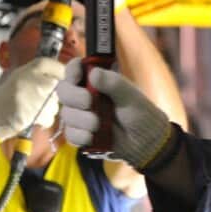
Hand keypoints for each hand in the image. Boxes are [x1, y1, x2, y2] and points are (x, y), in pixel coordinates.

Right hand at [0, 57, 65, 141]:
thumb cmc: (7, 98)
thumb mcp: (22, 77)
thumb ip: (41, 75)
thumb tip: (63, 76)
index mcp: (32, 67)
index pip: (59, 67)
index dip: (61, 76)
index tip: (60, 81)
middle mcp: (35, 78)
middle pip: (59, 88)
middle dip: (52, 96)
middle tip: (40, 99)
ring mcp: (37, 95)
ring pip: (55, 104)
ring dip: (47, 110)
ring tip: (31, 109)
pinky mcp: (37, 112)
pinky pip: (50, 116)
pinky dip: (43, 120)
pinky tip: (32, 117)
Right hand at [56, 58, 171, 168]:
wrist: (146, 142)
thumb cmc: (141, 114)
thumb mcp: (131, 96)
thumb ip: (113, 83)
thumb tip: (94, 73)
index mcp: (97, 81)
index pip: (75, 68)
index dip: (72, 70)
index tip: (78, 76)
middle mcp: (85, 95)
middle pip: (64, 90)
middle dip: (73, 96)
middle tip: (88, 102)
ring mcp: (82, 115)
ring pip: (66, 114)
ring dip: (81, 119)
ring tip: (98, 124)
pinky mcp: (81, 134)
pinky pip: (70, 134)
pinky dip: (80, 135)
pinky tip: (92, 137)